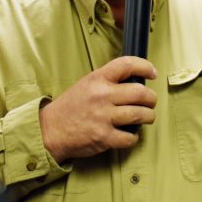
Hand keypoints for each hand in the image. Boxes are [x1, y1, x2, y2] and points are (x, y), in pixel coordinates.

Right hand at [39, 57, 157, 163]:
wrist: (49, 130)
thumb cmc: (71, 106)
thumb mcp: (87, 84)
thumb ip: (109, 80)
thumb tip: (136, 79)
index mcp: (98, 79)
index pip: (127, 65)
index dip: (145, 66)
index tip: (152, 73)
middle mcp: (102, 96)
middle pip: (141, 93)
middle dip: (151, 98)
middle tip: (151, 101)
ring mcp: (103, 117)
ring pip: (140, 114)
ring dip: (148, 116)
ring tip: (146, 116)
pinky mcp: (103, 137)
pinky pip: (130, 137)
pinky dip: (134, 137)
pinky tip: (130, 133)